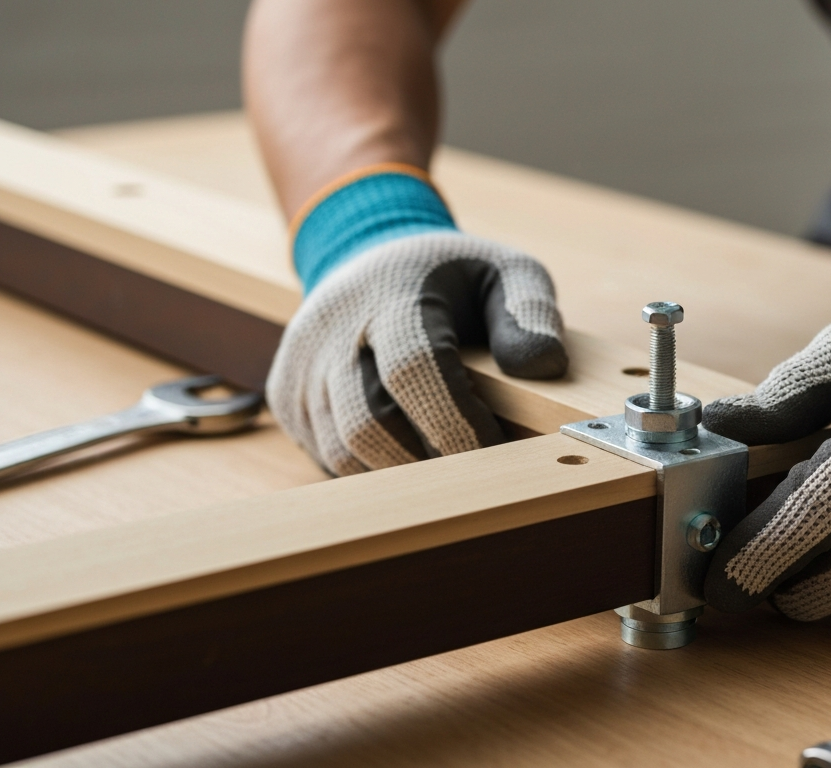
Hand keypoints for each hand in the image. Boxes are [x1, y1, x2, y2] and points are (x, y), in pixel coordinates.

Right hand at [267, 231, 566, 474]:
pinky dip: (371, 472)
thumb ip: (531, 309)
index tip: (499, 453)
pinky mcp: (286, 397)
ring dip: (400, 476)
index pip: (413, 368)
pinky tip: (410, 459)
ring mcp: (301, 364)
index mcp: (391, 293)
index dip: (455, 422)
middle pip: (368, 423)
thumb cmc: (451, 276)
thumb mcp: (504, 270)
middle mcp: (333, 329)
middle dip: (429, 462)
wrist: (370, 256)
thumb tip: (544, 364)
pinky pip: (324, 457)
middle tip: (478, 479)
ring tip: (449, 474)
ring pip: (341, 450)